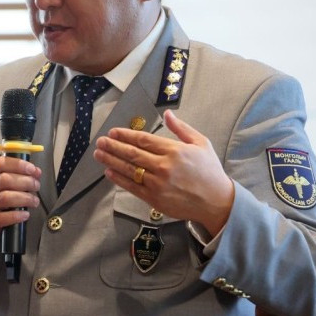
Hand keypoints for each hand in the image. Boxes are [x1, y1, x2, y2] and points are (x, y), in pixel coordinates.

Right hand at [0, 155, 40, 256]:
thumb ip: (10, 174)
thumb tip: (36, 172)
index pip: (0, 164)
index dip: (19, 165)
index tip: (33, 169)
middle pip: (5, 180)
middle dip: (25, 182)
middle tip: (36, 186)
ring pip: (5, 198)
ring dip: (25, 198)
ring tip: (34, 201)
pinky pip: (3, 217)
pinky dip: (17, 216)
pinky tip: (26, 214)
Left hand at [93, 109, 233, 235]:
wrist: (217, 202)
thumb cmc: (209, 171)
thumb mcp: (201, 144)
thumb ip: (182, 129)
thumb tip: (167, 113)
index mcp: (174, 151)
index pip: (143, 140)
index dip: (125, 135)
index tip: (113, 132)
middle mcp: (164, 166)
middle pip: (132, 154)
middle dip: (113, 147)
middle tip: (99, 141)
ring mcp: (158, 184)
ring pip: (129, 170)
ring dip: (111, 161)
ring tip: (98, 154)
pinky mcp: (154, 199)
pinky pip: (132, 187)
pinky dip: (119, 179)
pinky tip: (109, 172)